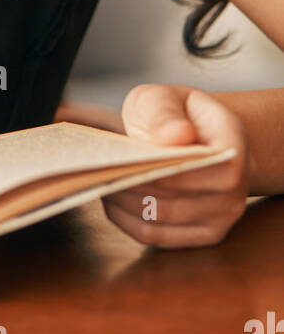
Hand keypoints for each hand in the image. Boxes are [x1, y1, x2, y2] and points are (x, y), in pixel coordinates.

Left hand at [100, 83, 248, 246]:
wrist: (200, 134)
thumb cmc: (179, 114)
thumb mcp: (166, 96)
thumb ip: (165, 112)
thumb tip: (175, 136)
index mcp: (232, 149)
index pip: (191, 166)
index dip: (152, 165)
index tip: (119, 154)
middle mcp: (235, 189)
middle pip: (171, 198)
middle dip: (129, 184)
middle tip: (97, 169)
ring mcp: (223, 217)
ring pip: (161, 221)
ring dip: (124, 203)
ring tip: (102, 180)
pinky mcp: (204, 235)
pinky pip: (158, 237)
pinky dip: (128, 220)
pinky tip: (113, 199)